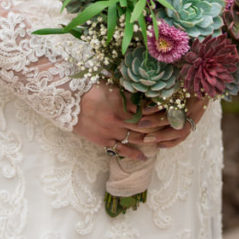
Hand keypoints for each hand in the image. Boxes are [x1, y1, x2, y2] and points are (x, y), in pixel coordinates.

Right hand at [73, 85, 208, 158]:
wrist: (65, 99)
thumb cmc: (86, 86)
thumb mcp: (108, 83)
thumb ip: (125, 87)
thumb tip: (140, 85)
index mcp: (122, 101)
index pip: (147, 107)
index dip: (160, 109)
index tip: (171, 109)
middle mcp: (120, 117)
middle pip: (146, 124)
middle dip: (160, 125)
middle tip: (173, 126)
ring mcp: (112, 130)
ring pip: (136, 137)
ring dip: (150, 139)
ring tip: (162, 140)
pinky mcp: (103, 140)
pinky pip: (121, 149)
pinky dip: (133, 153)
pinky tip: (143, 156)